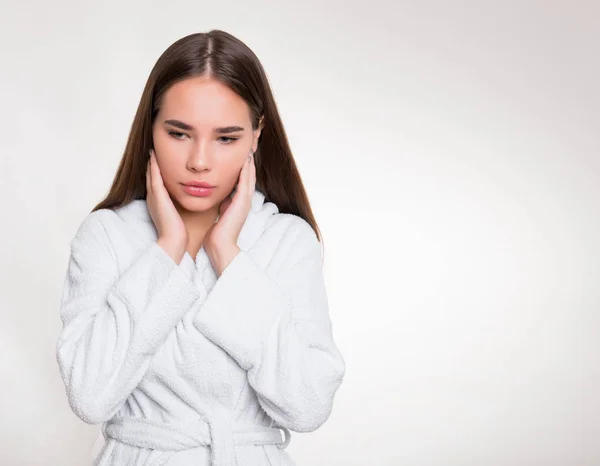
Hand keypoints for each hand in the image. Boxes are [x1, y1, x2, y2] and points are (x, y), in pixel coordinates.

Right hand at [146, 149, 187, 262]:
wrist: (174, 242)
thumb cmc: (179, 232)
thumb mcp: (179, 214)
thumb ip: (180, 205)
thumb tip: (191, 198)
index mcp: (159, 201)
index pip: (157, 181)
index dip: (157, 169)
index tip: (160, 156)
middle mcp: (154, 197)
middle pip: (151, 175)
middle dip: (152, 162)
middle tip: (152, 147)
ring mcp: (154, 197)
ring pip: (150, 174)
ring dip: (151, 161)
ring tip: (152, 147)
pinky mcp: (157, 197)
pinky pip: (154, 178)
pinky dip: (153, 167)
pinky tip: (154, 156)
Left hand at [204, 150, 255, 274]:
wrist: (220, 246)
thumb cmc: (217, 233)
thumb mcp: (220, 213)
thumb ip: (222, 203)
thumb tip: (220, 195)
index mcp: (238, 203)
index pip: (242, 181)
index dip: (243, 168)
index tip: (241, 154)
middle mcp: (244, 201)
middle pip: (249, 177)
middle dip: (249, 163)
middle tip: (249, 147)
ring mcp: (245, 202)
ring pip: (250, 178)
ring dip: (250, 164)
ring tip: (249, 149)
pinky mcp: (242, 203)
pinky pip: (246, 183)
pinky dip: (246, 172)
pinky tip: (246, 161)